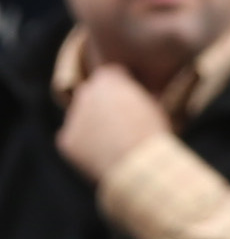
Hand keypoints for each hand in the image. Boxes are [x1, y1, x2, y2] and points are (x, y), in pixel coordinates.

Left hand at [55, 64, 167, 183]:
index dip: (123, 87)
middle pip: (92, 94)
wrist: (139, 164)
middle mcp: (85, 93)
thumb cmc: (153, 134)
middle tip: (123, 121)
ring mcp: (73, 117)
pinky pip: (74, 140)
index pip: (111, 74)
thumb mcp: (155, 106)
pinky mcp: (65, 140)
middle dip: (104, 104)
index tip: (132, 98)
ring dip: (94, 125)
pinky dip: (86, 146)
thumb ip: (141, 96)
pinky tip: (104, 154)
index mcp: (108, 79)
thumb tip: (144, 97)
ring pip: (82, 118)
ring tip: (116, 142)